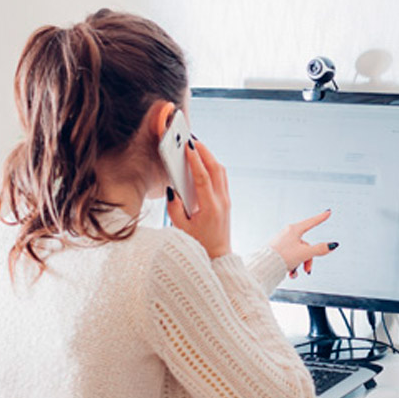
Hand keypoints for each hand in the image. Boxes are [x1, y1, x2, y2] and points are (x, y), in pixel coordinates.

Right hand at [166, 138, 231, 259]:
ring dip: (210, 157)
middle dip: (205, 152)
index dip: (195, 160)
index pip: (203, 177)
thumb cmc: (198, 244)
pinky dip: (213, 167)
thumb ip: (174, 207)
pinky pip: (221, 178)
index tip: (188, 147)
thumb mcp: (180, 227)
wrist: (218, 257)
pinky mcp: (226, 201)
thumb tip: (171, 189)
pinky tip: (203, 162)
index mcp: (210, 207)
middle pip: (216, 169)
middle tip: (192, 140)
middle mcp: (222, 201)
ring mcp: (226, 200)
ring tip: (197, 147)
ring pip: (221, 172)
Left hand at [271, 210, 337, 277]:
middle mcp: (288, 234)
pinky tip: (290, 273)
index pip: (312, 222)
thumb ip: (320, 249)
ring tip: (295, 272)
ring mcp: (282, 242)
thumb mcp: (305, 253)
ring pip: (299, 253)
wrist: (264, 266)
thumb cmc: (281, 256)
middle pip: (306, 245)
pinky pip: (290, 257)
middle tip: (307, 269)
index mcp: (294, 230)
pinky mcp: (278, 251)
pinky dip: (292, 266)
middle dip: (308, 259)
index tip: (327, 212)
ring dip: (300, 264)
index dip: (321, 217)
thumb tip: (332, 245)